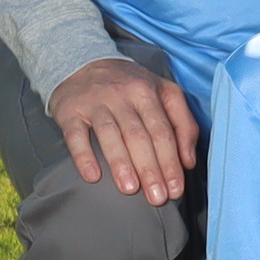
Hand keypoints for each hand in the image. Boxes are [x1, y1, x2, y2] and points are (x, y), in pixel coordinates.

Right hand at [49, 56, 198, 204]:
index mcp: (148, 92)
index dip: (171, 162)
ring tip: (130, 189)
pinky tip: (92, 176)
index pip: (163, 131)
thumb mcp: (163, 93)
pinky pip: (76, 135)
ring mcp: (95, 102)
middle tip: (157, 198)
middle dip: (150, 169)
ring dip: (121, 163)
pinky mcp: (70, 111)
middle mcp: (122, 96)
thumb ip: (183, 124)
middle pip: (139, 135)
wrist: (82, 62)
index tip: (176, 188)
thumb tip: (189, 161)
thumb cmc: (129, 86)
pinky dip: (84, 156)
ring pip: (110, 135)